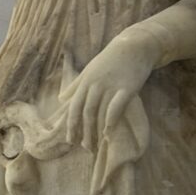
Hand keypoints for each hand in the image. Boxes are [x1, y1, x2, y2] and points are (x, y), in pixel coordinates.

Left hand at [60, 32, 158, 149]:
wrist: (134, 45)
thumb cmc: (110, 60)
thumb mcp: (88, 71)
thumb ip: (75, 85)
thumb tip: (61, 98)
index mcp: (85, 82)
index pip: (74, 108)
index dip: (71, 125)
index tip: (70, 141)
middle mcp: (95, 85)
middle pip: (85, 113)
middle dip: (83, 132)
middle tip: (85, 148)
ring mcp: (110, 86)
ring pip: (98, 112)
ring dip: (95, 130)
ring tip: (95, 145)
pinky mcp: (127, 88)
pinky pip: (116, 106)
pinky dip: (111, 120)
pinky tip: (108, 132)